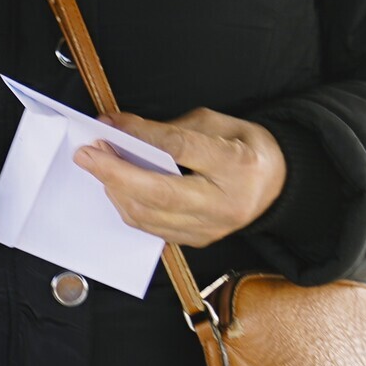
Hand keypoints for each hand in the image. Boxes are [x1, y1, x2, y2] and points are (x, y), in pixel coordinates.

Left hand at [73, 109, 287, 248]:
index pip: (180, 149)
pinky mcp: (198, 241)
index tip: (108, 125)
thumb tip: (122, 128)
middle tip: (87, 154)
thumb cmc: (245, 149)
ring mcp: (211, 229)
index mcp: (237, 165)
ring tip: (99, 165)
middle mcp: (224, 204)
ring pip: (149, 217)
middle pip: (159, 194)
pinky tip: (117, 186)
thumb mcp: (217, 123)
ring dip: (115, 190)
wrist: (278, 186)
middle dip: (115, 173)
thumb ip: (170, 128)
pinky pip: (152, 229)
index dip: (139, 136)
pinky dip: (129, 206)